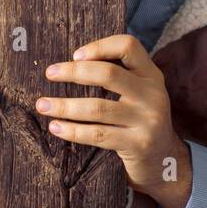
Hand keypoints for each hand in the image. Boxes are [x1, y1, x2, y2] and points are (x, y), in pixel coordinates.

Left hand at [36, 33, 192, 206]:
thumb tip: (72, 63)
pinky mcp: (137, 144)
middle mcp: (153, 94)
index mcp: (151, 75)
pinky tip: (56, 127)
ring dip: (65, 106)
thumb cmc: (140, 120)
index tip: (76, 55)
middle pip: (109, 74)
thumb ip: (119, 75)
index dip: (100, 46)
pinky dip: (73, 131)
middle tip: (49, 73)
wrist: (164, 161)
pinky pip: (98, 135)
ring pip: (98, 108)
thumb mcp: (140, 92)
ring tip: (42, 105)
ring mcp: (147, 120)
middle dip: (74, 72)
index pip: (128, 46)